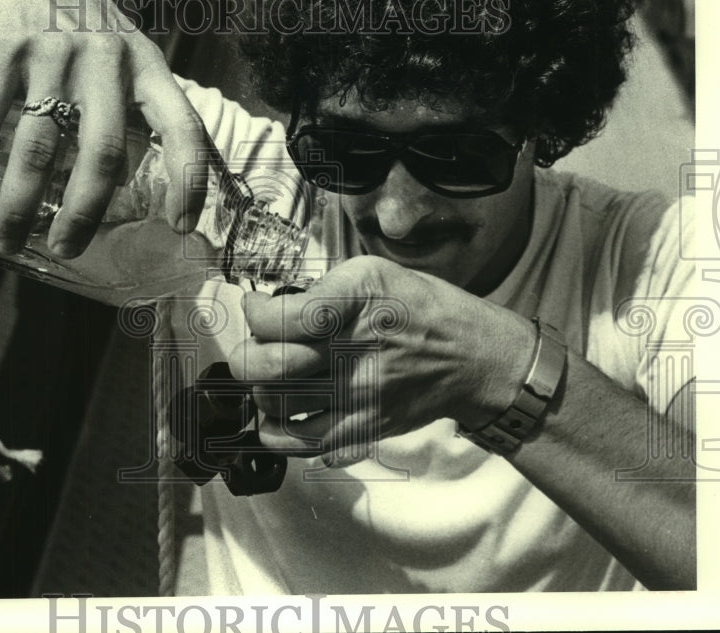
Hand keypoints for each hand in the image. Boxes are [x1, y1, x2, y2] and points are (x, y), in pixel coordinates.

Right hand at [0, 0, 209, 256]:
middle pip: (104, 150)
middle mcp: (107, 59)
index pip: (183, 126)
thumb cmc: (79, 23)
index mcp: (146, 67)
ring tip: (5, 240)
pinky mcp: (5, 46)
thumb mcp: (122, 52)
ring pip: (39, 145)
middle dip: (85, 211)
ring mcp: (55, 52)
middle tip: (66, 249)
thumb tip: (136, 185)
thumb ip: (132, 106)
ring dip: (19, 203)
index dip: (188, 179)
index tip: (179, 225)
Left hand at [231, 256, 536, 464]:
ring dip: (262, 395)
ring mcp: (359, 398)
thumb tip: (268, 309)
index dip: (254, 313)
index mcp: (355, 304)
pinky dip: (283, 434)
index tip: (255, 309)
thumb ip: (320, 290)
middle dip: (245, 359)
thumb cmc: (420, 308)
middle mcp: (355, 352)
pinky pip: (305, 447)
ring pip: (277, 411)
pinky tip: (287, 414)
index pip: (280, 318)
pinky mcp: (366, 430)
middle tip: (253, 351)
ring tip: (271, 381)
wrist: (473, 357)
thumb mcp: (373, 273)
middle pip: (268, 369)